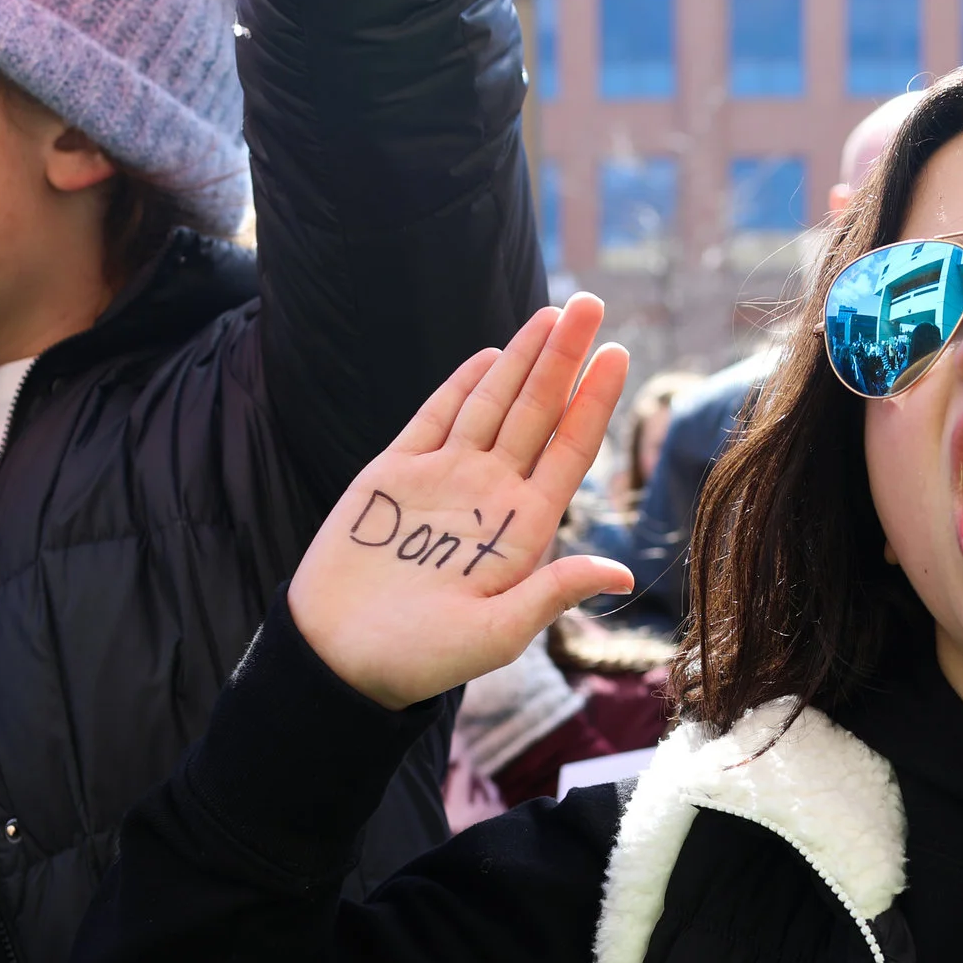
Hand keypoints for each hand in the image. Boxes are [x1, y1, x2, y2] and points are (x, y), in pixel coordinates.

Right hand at [286, 296, 633, 708]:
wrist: (340, 657)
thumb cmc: (420, 658)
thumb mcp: (496, 634)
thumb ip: (553, 593)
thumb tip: (622, 573)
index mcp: (523, 530)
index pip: (570, 453)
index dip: (593, 403)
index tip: (619, 356)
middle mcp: (490, 495)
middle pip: (537, 413)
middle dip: (564, 357)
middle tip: (592, 304)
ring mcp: (443, 480)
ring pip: (492, 405)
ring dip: (521, 359)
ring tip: (552, 314)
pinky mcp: (395, 474)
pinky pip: (435, 418)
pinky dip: (462, 386)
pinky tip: (490, 357)